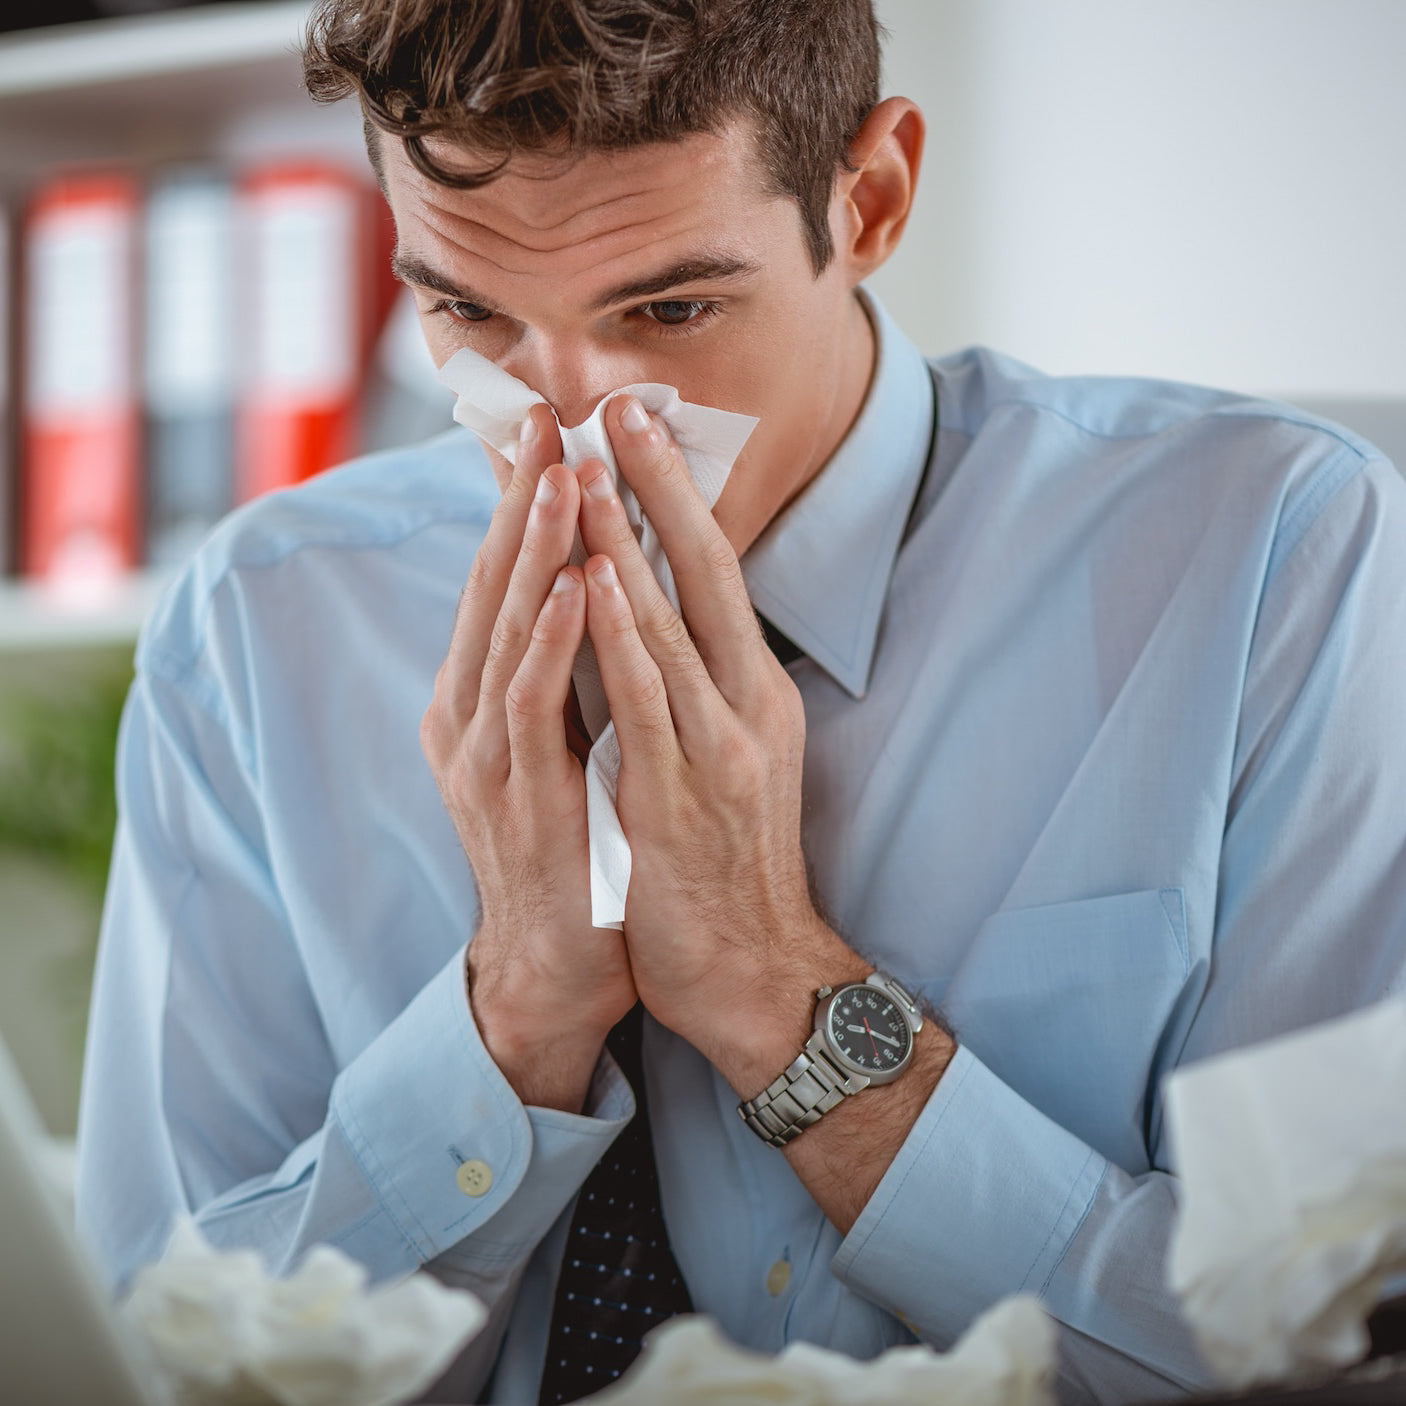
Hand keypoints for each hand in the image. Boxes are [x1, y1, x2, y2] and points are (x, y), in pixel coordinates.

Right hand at [421, 405, 635, 1110]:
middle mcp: (467, 713)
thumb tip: (593, 585)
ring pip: (505, 634)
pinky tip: (575, 587)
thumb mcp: (564, 737)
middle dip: (522, 501)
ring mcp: (482, 757)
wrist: (558, 961)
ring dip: (535, 552)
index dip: (523, 504)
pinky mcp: (514, 800)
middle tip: (548, 417)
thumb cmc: (573, 842)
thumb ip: (564, 667)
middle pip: (494, 588)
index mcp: (483, 695)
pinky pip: (532, 709)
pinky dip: (551, 643)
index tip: (552, 428)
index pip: (503, 581)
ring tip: (562, 475)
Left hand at [573, 397, 865, 1090]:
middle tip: (620, 407)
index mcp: (753, 692)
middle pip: (704, 573)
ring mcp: (720, 746)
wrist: (759, 969)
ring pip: (670, 623)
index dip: (677, 499)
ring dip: (628, 538)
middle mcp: (746, 704)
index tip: (639, 432)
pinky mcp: (684, 794)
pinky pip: (646, 699)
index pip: (715, 574)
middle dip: (658, 486)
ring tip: (590, 464)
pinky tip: (595, 575)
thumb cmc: (727, 862)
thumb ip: (693, 688)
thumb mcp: (725, 757)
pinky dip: (620, 632)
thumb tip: (649, 618)